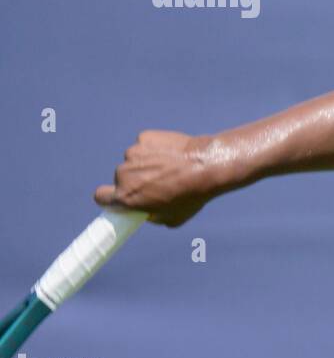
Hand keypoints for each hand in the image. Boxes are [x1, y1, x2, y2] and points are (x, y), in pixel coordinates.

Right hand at [94, 130, 215, 227]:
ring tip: (171, 166)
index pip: (101, 197)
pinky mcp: (144, 138)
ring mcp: (133, 153)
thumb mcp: (171, 219)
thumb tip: (146, 211)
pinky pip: (146, 145)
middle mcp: (123, 174)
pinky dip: (155, 148)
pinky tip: (172, 153)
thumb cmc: (192, 195)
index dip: (109, 198)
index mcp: (126, 196)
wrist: (207, 166)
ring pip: (134, 160)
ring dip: (146, 163)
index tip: (119, 198)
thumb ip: (151, 216)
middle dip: (135, 180)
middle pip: (121, 177)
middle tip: (158, 181)